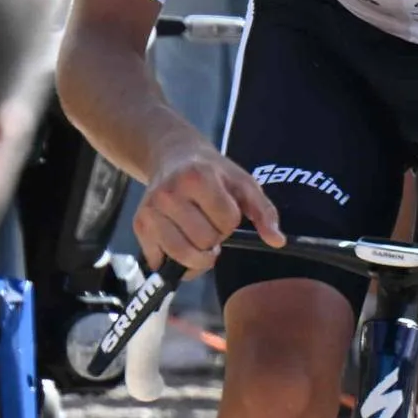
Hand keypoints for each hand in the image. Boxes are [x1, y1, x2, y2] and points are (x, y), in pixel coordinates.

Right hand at [131, 142, 281, 271]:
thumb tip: (277, 241)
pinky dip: (173, 261)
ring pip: (183, 256)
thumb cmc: (212, 172)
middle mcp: (170, 194)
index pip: (226, 222)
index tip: (223, 209)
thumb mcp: (242, 183)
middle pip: (205, 242)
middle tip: (207, 221)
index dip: (230, 221)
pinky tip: (179, 241)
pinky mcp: (139, 225)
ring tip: (197, 237)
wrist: (172, 155)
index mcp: (198, 178)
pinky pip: (160, 261)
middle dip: (213, 238)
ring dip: (196, 255)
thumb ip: (263, 211)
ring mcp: (151, 210)